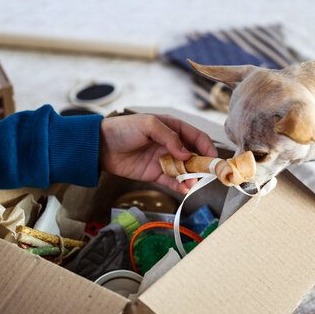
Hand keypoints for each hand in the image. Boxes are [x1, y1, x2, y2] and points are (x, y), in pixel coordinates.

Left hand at [99, 114, 217, 192]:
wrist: (101, 145)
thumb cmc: (124, 129)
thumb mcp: (149, 125)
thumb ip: (170, 137)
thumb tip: (187, 153)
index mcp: (173, 128)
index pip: (197, 137)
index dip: (207, 147)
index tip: (213, 158)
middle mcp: (171, 144)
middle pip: (194, 155)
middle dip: (202, 165)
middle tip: (208, 174)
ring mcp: (164, 160)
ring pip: (185, 170)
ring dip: (192, 177)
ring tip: (193, 183)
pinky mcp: (155, 173)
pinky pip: (172, 181)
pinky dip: (180, 186)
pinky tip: (185, 189)